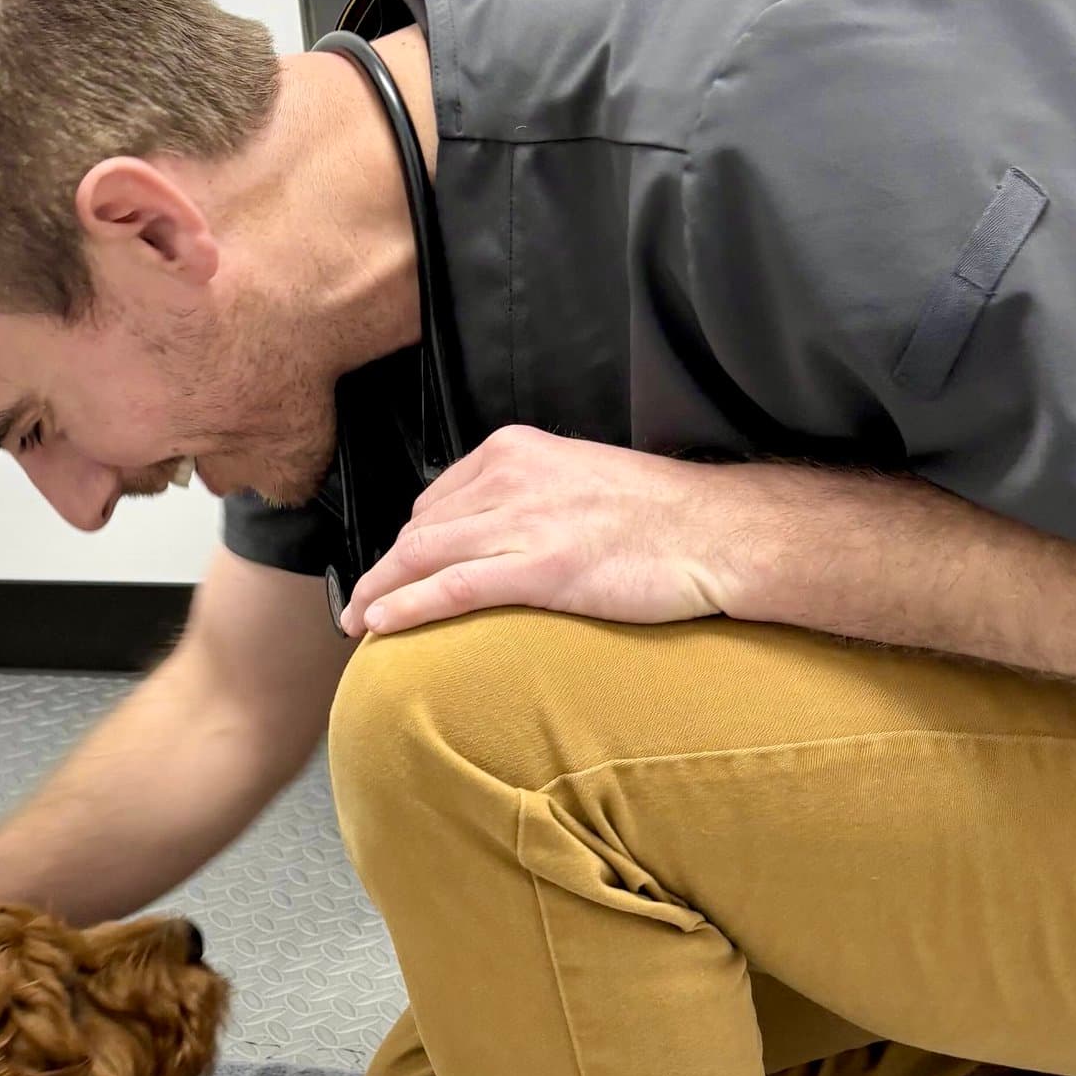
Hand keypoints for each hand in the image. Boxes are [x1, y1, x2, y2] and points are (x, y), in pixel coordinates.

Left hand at [342, 428, 760, 637]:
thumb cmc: (661, 516)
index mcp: (516, 450)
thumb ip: (530, 497)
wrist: (719, 533)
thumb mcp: (580, 480)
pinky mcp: (540, 567)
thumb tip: (495, 532)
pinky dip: (405, 607)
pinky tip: (379, 626)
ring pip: (422, 557)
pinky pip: (450, 588)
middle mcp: (509, 476)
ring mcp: (524, 520)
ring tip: (356, 624)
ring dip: (377, 593)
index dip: (406, 543)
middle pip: (419, 529)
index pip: (436, 499)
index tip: (394, 572)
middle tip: (361, 606)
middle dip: (383, 571)